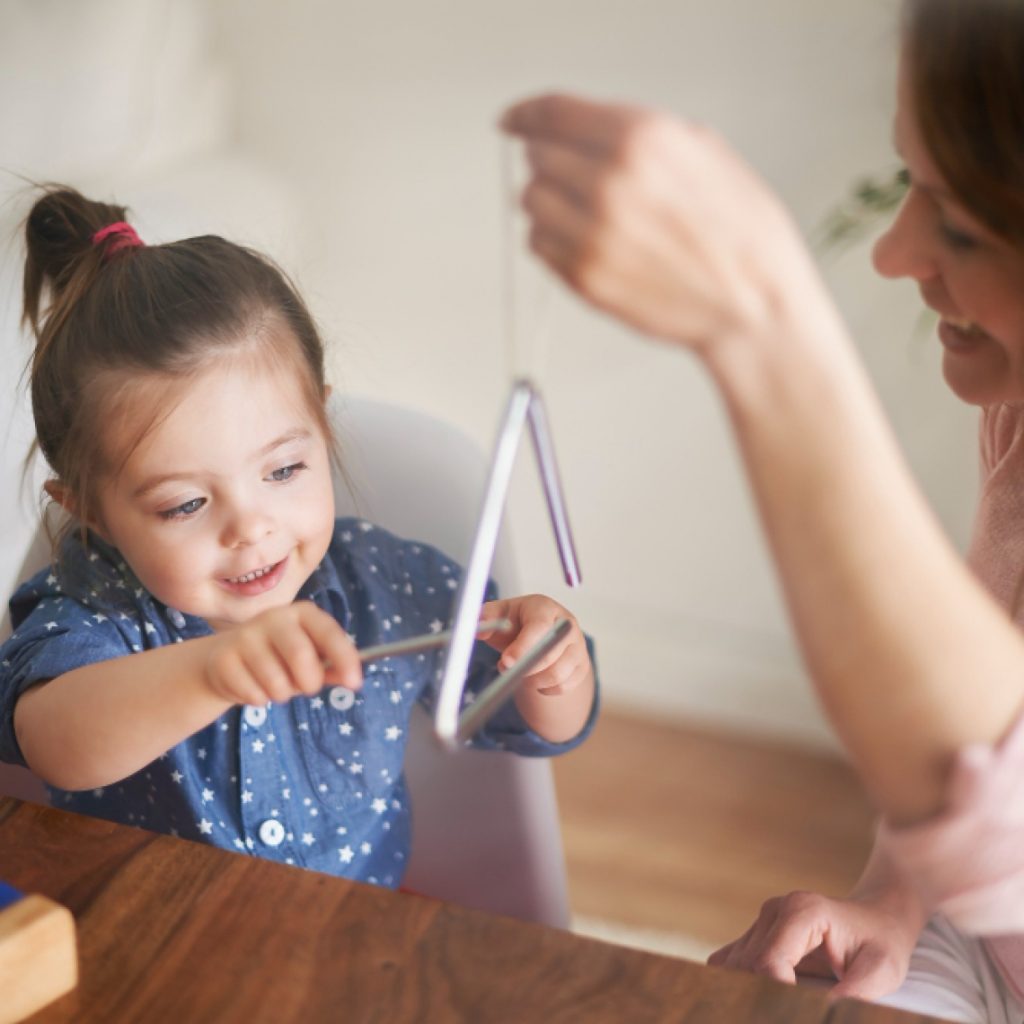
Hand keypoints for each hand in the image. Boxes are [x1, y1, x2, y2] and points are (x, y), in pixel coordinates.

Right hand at [204, 601, 361, 706]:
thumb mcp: (310, 658)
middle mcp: (274, 617)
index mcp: (302, 613)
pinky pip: (253, 694)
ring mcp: (245, 636)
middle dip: (310, 681)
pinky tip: (253, 686)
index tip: (355, 683)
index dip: (344, 657)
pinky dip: (259, 699)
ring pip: (276, 681)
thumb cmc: (279, 658)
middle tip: (308, 687)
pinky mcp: (223, 659)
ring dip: (282, 694)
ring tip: (277, 686)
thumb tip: (353, 680)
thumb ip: (332, 667)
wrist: (225, 660)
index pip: (328, 632)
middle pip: (300, 655)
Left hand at [479, 595, 590, 696]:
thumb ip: (487, 617)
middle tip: (506, 668)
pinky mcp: (581, 666)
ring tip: (520, 672)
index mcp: (545, 608)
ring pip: (557, 674)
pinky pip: (563, 686)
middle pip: (551, 653)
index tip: (506, 661)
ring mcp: (578, 646)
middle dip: (524, 667)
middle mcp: (567, 625)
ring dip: (533, 680)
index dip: (523, 646)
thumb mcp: (499, 614)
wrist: (539, 636)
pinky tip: (535, 678)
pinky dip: (545, 689)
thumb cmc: (517, 623)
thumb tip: (478, 628)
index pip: (539, 627)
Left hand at [500, 93, 812, 354]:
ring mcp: (591, 236)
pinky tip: (590, 243)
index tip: (514, 120)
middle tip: (577, 177)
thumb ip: (639, 133)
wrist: (752, 304)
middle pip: (538, 158)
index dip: (527, 113)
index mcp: (640, 141)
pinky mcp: (583, 278)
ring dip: (550, 203)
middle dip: (552, 162)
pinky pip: (538, 246)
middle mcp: (608, 185)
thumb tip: (586, 129)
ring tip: (589, 214)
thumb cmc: (739, 233)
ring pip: (531, 203)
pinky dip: (553, 240)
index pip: (554, 114)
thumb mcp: (703, 151)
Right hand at [707, 889, 921, 1001]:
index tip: (797, 1016)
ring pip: (733, 967)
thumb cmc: (881, 943)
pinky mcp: (756, 933)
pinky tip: (758, 1005)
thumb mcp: (881, 972)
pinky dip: (737, 986)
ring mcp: (762, 920)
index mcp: (802, 910)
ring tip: (778, 1012)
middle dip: (762, 1001)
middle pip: (747, 966)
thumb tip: (824, 1017)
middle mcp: (774, 910)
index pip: (769, 962)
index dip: (776, 998)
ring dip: (750, 996)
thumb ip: (854, 996)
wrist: (877, 918)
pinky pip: (729, 962)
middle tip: (789, 1016)